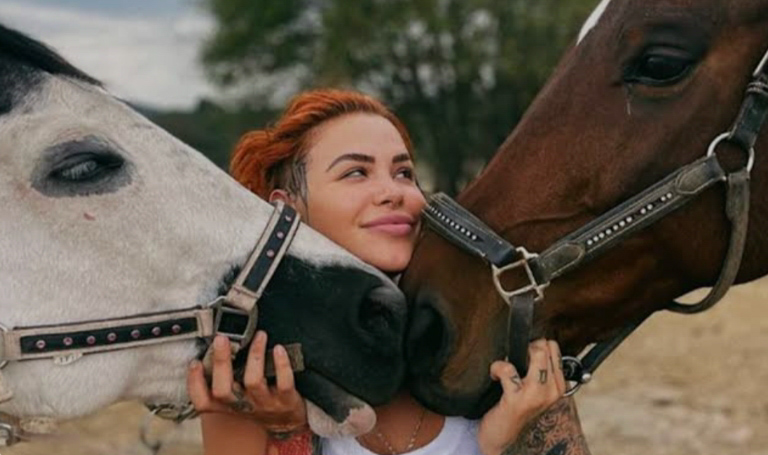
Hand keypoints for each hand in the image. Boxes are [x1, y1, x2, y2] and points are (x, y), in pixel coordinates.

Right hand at [187, 332, 307, 433]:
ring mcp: (265, 404)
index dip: (195, 384)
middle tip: (221, 339)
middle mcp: (243, 407)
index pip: (203, 402)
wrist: (289, 425)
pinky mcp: (286, 401)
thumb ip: (227, 381)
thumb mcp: (239, 401)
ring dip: (255, 355)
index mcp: (229, 406)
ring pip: (253, 381)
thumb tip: (215, 351)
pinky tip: (278, 349)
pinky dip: (281, 365)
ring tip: (259, 335)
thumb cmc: (260, 407)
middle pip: (223, 390)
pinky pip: (283, 383)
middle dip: (220, 362)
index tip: (195, 362)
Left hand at [477, 339, 565, 454]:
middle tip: (513, 360)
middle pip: (544, 346)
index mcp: (559, 386)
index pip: (552, 347)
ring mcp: (536, 395)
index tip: (521, 355)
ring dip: (514, 354)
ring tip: (505, 368)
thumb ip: (539, 369)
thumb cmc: (516, 409)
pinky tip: (494, 376)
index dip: (533, 345)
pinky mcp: (517, 400)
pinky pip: (507, 369)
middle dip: (524, 345)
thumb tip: (531, 341)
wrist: (503, 439)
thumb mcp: (535, 390)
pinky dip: (496, 368)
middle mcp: (552, 390)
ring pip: (535, 353)